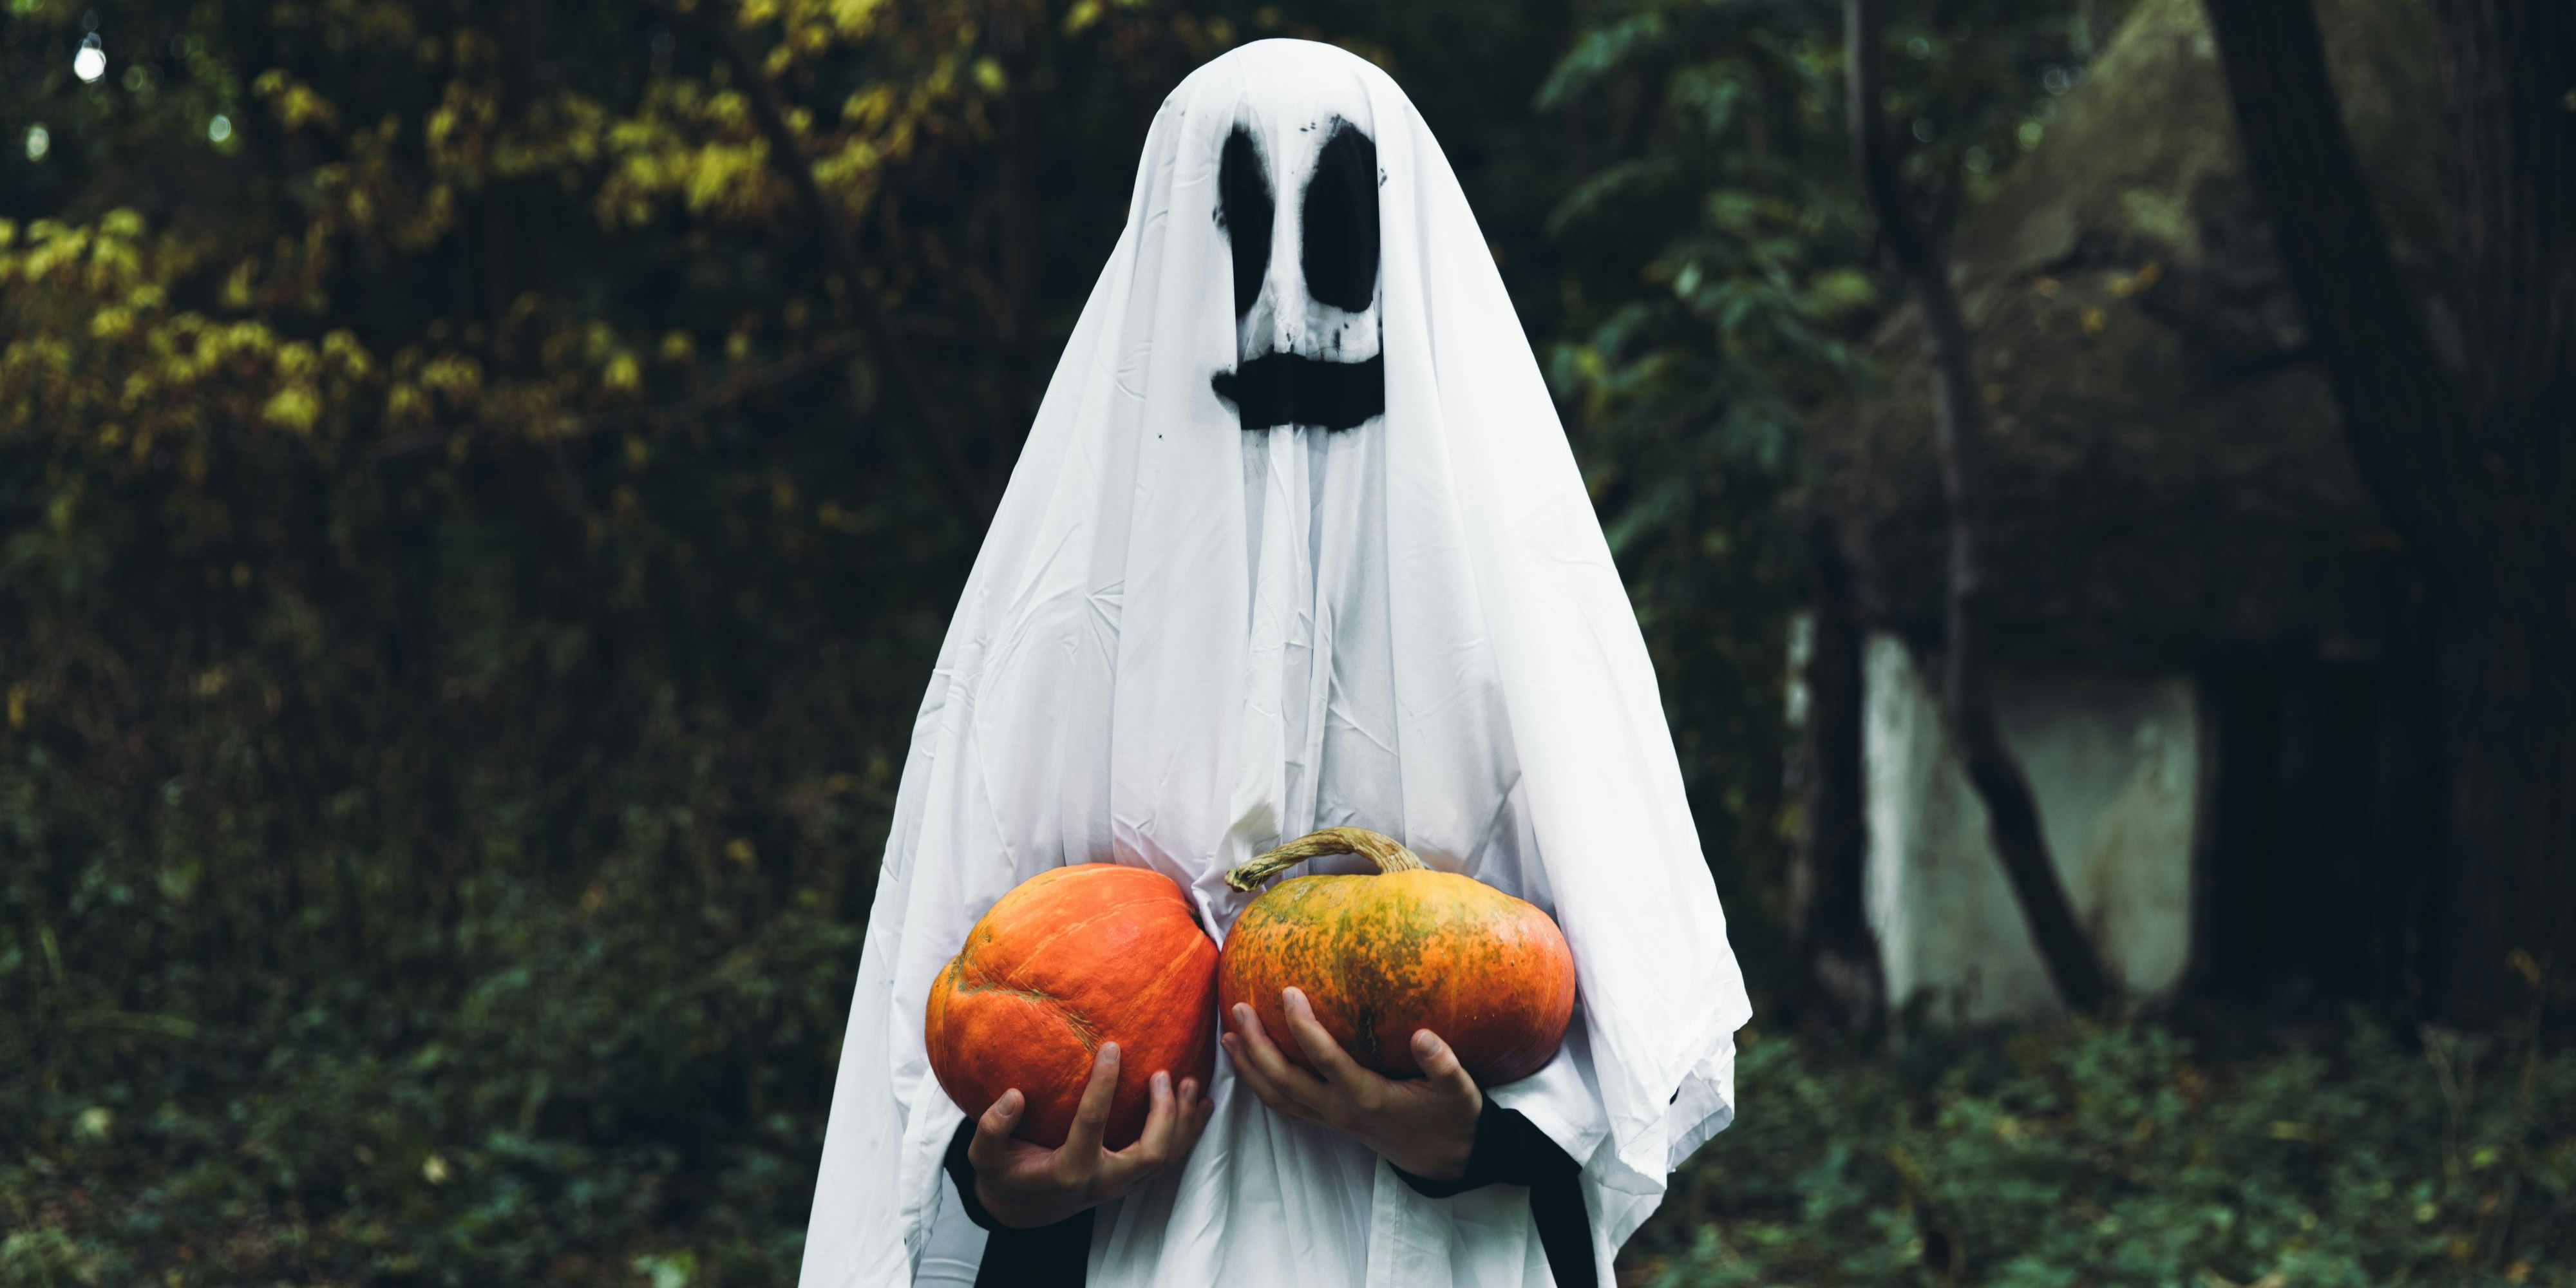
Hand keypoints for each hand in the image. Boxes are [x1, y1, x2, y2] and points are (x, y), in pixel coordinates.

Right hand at [966, 1042, 1215, 1228]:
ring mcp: (1121, 1185)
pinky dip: (1189, 1133)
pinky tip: (1201, 1104)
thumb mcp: (985, 1157)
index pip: (1092, 1123)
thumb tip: (1014, 1096)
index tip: (1112, 1046)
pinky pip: (1169, 1159)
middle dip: (1164, 1113)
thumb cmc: (1004, 1175)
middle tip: (1164, 1073)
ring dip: (1184, 1122)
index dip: (1104, 1083)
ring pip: (1167, 1159)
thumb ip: (992, 1127)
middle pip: (1150, 1153)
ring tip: (1192, 1081)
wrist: (1022, 1209)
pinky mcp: (1131, 1181)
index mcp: (1068, 1170)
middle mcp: (1102, 1182)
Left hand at [1221, 988, 1482, 1179]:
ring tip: (1229, 1036)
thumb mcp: (1459, 1091)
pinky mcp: (1331, 1123)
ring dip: (1249, 1068)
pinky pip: (1286, 1107)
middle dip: (1257, 1045)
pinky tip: (1250, 1065)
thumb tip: (1423, 1036)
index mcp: (1368, 1098)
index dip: (1303, 1026)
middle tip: (1238, 1008)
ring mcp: (1332, 1120)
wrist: (1447, 1159)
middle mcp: (1341, 1111)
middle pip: (1285, 1080)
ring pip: (1278, 1097)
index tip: (1288, 991)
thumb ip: (1443, 1064)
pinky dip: (1262, 1087)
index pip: (1325, 1059)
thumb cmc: (1452, 1118)